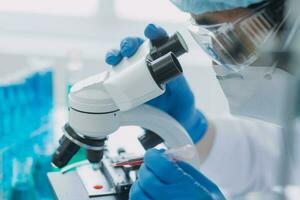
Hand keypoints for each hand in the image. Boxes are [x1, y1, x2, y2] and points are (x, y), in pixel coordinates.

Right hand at [105, 24, 206, 142]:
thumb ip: (178, 84)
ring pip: (121, 58)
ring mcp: (133, 73)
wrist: (172, 119)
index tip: (150, 31)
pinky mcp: (124, 85)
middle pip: (135, 46)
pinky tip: (107, 72)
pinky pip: (114, 75)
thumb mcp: (182, 91)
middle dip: (129, 43)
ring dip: (115, 54)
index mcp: (162, 59)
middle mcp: (146, 62)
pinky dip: (109, 72)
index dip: (153, 32)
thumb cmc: (180, 102)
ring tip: (113, 59)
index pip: (157, 40)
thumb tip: (171, 78)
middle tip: (128, 50)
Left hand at [130, 149, 225, 199]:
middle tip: (151, 167)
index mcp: (190, 190)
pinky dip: (141, 197)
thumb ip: (186, 170)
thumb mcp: (209, 188)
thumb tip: (165, 156)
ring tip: (149, 183)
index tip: (152, 154)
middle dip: (146, 168)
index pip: (161, 165)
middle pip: (147, 178)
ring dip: (140, 184)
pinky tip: (149, 196)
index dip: (153, 156)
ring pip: (137, 194)